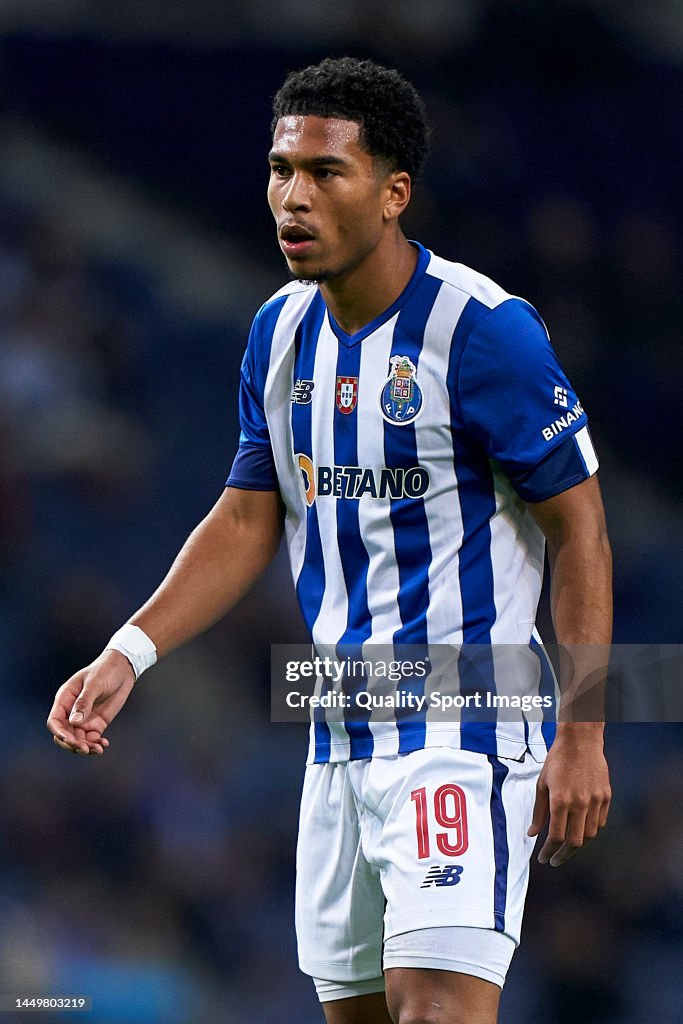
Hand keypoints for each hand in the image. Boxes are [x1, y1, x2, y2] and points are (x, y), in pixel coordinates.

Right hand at [46, 650, 135, 754]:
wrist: (123, 669)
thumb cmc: (105, 670)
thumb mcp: (94, 684)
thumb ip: (84, 702)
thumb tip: (74, 722)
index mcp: (65, 699)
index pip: (55, 721)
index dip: (59, 733)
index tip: (70, 740)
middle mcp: (72, 711)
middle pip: (64, 735)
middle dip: (72, 744)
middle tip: (86, 748)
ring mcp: (84, 718)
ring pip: (78, 739)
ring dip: (85, 747)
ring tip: (98, 749)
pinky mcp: (97, 723)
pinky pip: (92, 739)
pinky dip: (96, 744)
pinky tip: (104, 744)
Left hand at [527, 725, 610, 866]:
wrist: (581, 740)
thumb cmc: (558, 760)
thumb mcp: (542, 783)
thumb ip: (538, 811)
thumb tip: (533, 834)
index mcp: (560, 800)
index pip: (555, 837)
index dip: (548, 852)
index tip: (543, 858)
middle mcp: (579, 803)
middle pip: (574, 842)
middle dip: (563, 856)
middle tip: (555, 861)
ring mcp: (596, 801)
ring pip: (589, 835)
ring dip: (578, 846)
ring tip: (567, 848)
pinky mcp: (606, 797)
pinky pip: (600, 822)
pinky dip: (591, 832)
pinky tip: (581, 833)